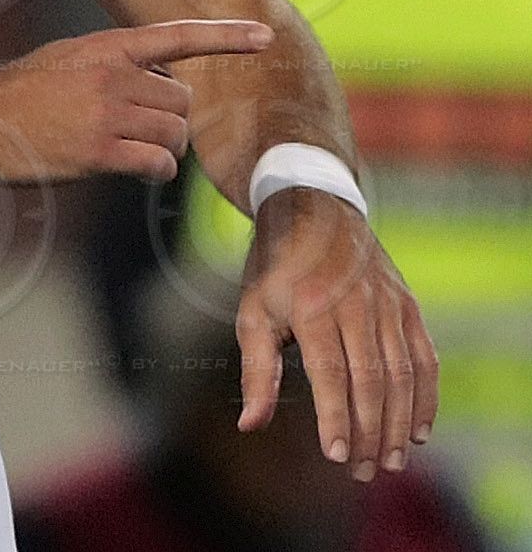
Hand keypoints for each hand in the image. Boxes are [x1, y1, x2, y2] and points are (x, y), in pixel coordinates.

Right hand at [0, 18, 271, 182]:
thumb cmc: (20, 94)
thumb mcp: (67, 59)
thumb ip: (114, 64)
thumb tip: (161, 83)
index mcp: (105, 47)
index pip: (176, 37)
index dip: (225, 37)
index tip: (265, 37)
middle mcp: (112, 74)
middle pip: (182, 101)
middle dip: (172, 120)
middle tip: (142, 130)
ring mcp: (107, 112)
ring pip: (175, 134)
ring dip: (165, 149)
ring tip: (134, 150)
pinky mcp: (101, 151)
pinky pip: (159, 164)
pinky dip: (156, 171)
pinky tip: (133, 169)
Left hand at [236, 186, 439, 479]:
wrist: (312, 206)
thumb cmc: (276, 267)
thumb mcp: (252, 310)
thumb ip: (256, 371)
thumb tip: (250, 425)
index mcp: (310, 304)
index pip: (330, 373)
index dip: (335, 418)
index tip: (337, 456)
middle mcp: (354, 303)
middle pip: (371, 380)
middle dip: (370, 432)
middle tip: (366, 471)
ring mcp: (387, 303)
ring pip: (401, 374)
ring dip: (400, 423)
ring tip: (392, 460)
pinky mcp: (408, 305)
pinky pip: (425, 358)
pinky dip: (426, 397)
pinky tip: (419, 429)